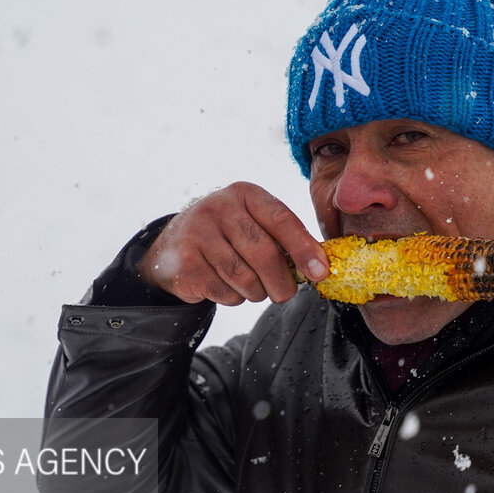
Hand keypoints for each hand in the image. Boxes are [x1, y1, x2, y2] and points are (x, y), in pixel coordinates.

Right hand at [137, 183, 328, 305]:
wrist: (173, 245)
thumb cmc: (228, 236)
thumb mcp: (253, 224)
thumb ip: (284, 239)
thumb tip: (319, 267)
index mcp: (245, 194)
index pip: (281, 220)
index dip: (304, 248)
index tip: (320, 272)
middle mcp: (219, 208)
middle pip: (264, 254)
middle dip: (282, 282)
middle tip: (285, 294)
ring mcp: (198, 234)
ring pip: (245, 278)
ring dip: (257, 292)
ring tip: (253, 287)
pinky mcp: (185, 263)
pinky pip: (225, 292)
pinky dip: (234, 298)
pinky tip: (228, 286)